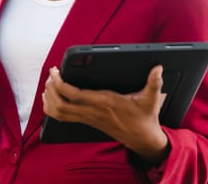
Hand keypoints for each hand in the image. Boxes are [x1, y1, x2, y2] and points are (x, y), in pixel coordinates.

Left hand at [42, 65, 169, 163]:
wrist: (143, 140)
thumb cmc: (145, 117)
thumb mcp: (152, 99)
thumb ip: (154, 82)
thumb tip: (158, 68)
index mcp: (106, 102)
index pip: (76, 95)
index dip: (61, 84)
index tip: (56, 72)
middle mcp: (94, 111)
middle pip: (62, 105)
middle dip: (52, 89)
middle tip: (51, 74)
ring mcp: (89, 118)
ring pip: (60, 113)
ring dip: (50, 99)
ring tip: (49, 83)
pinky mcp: (87, 121)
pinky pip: (64, 118)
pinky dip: (53, 108)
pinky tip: (52, 97)